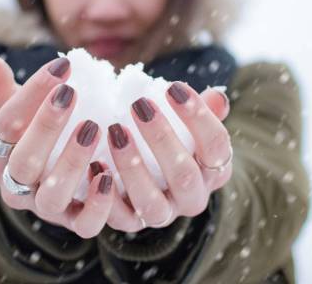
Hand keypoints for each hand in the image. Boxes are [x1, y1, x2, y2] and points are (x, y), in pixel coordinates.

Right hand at [0, 55, 115, 237]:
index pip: (5, 127)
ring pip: (52, 195)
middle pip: (22, 162)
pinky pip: (85, 224)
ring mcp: (46, 209)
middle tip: (70, 93)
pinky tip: (110, 176)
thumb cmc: (36, 135)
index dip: (30, 95)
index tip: (61, 66)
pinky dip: (98, 204)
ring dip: (72, 161)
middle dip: (46, 126)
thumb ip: (4, 91)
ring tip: (93, 128)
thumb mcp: (18, 113)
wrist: (53, 181)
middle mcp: (16, 188)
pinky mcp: (76, 223)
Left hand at [99, 82, 231, 231]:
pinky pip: (120, 217)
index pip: (216, 145)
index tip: (173, 87)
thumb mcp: (191, 124)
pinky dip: (105, 195)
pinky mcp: (132, 223)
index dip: (198, 117)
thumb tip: (217, 97)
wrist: (151, 176)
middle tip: (139, 106)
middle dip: (161, 139)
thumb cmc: (173, 137)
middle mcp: (193, 198)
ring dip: (132, 168)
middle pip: (184, 175)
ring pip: (151, 203)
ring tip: (115, 132)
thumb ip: (205, 110)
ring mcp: (163, 214)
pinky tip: (94, 164)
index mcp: (215, 170)